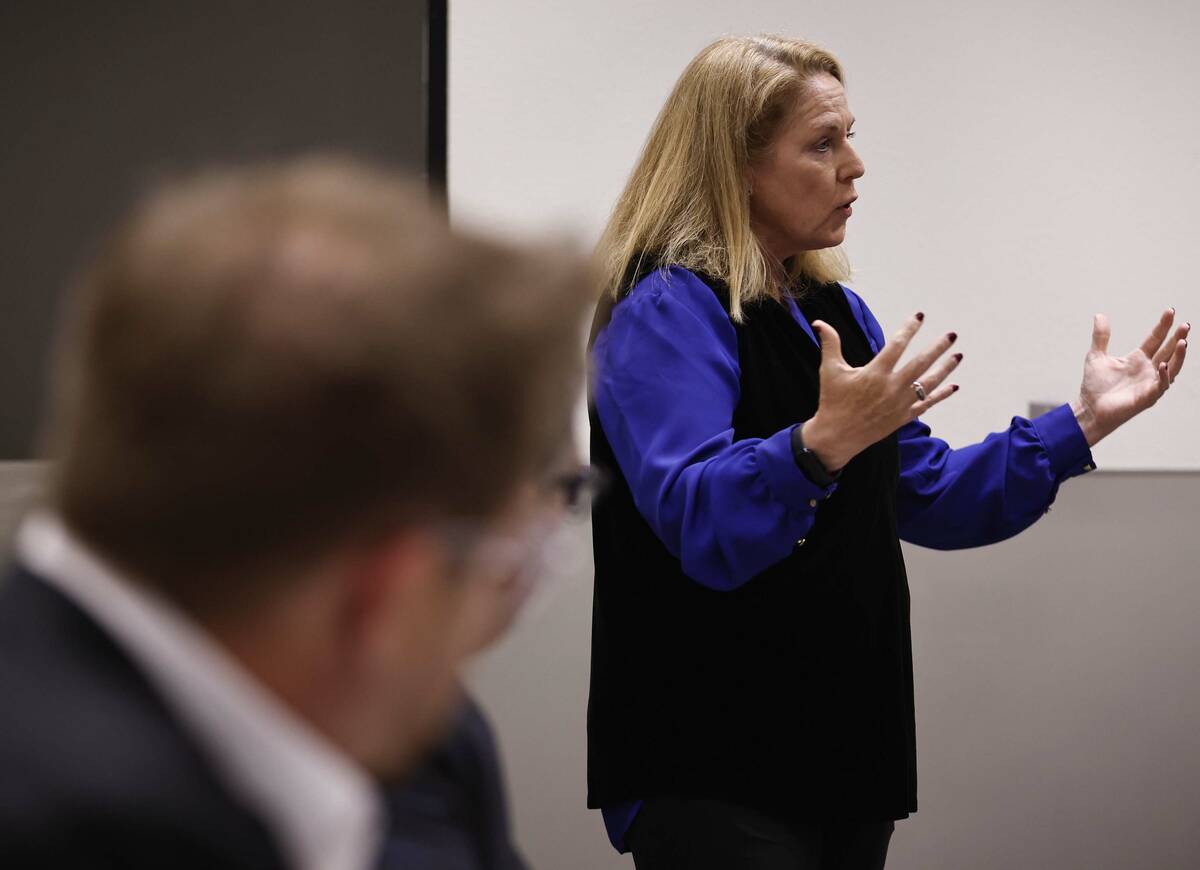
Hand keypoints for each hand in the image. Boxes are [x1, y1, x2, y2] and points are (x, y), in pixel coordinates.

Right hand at [803, 312, 962, 471]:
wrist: (837, 436)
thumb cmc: (832, 401)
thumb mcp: (829, 371)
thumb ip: (830, 344)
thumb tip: (819, 323)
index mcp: (874, 373)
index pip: (896, 345)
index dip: (909, 329)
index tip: (919, 316)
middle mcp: (891, 387)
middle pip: (921, 363)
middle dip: (937, 348)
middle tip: (952, 335)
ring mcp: (900, 403)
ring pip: (928, 383)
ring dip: (945, 369)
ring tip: (958, 356)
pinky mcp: (903, 417)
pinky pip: (927, 404)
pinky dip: (941, 395)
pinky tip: (954, 386)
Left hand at [1071, 308, 1189, 446]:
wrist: (1089, 408)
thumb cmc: (1095, 385)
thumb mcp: (1096, 356)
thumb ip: (1101, 336)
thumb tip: (1100, 315)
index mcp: (1138, 358)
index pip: (1156, 339)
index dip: (1163, 326)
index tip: (1171, 311)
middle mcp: (1148, 369)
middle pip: (1168, 351)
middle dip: (1178, 338)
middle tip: (1185, 325)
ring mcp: (1149, 383)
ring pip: (1171, 367)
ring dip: (1178, 356)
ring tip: (1183, 342)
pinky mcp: (1147, 397)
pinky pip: (1160, 386)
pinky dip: (1163, 376)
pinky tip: (1163, 366)